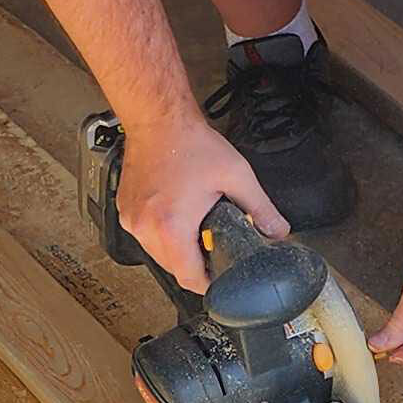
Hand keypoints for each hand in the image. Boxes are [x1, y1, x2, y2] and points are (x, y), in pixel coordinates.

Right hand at [119, 108, 284, 293]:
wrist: (158, 119)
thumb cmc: (191, 144)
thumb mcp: (237, 177)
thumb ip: (261, 209)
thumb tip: (277, 231)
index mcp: (172, 227)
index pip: (189, 278)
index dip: (210, 283)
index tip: (221, 277)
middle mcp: (146, 229)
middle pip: (174, 268)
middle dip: (196, 263)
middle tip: (213, 242)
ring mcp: (131, 220)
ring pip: (158, 254)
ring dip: (177, 248)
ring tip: (194, 223)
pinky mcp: (124, 211)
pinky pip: (145, 236)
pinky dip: (161, 233)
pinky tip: (176, 212)